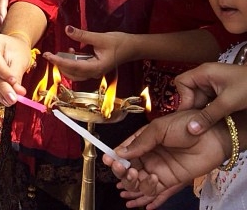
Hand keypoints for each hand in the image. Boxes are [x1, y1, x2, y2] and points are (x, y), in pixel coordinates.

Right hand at [0, 32, 29, 104]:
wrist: (13, 49)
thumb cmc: (18, 52)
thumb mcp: (21, 60)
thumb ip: (17, 75)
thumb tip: (17, 93)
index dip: (2, 71)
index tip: (14, 82)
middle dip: (1, 87)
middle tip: (13, 99)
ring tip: (9, 100)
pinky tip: (2, 98)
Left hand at [44, 26, 131, 80]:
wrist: (133, 47)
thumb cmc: (119, 43)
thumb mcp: (100, 37)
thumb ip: (83, 35)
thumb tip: (67, 29)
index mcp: (96, 67)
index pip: (73, 66)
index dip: (59, 62)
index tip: (48, 56)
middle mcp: (94, 72)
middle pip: (72, 73)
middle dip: (59, 65)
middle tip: (49, 55)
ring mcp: (94, 71)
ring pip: (75, 73)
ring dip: (65, 65)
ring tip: (58, 54)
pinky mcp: (95, 67)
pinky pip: (80, 68)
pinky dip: (72, 62)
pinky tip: (71, 51)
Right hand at [103, 109, 228, 208]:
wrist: (210, 135)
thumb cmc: (184, 125)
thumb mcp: (158, 129)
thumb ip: (140, 142)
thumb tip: (120, 153)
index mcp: (142, 140)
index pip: (124, 151)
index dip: (114, 156)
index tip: (107, 159)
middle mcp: (148, 156)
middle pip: (127, 168)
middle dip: (121, 171)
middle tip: (122, 168)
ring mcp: (158, 169)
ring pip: (138, 182)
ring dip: (133, 182)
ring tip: (137, 175)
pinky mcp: (170, 181)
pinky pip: (154, 191)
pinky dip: (148, 191)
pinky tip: (151, 183)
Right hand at [175, 62, 246, 133]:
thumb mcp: (228, 103)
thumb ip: (208, 116)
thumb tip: (190, 130)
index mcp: (204, 72)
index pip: (182, 82)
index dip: (183, 98)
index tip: (191, 114)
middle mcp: (206, 76)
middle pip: (190, 92)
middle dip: (196, 107)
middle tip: (202, 122)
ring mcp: (215, 83)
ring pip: (201, 99)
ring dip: (205, 111)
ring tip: (212, 122)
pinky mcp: (223, 91)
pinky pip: (211, 101)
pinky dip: (213, 110)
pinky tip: (220, 119)